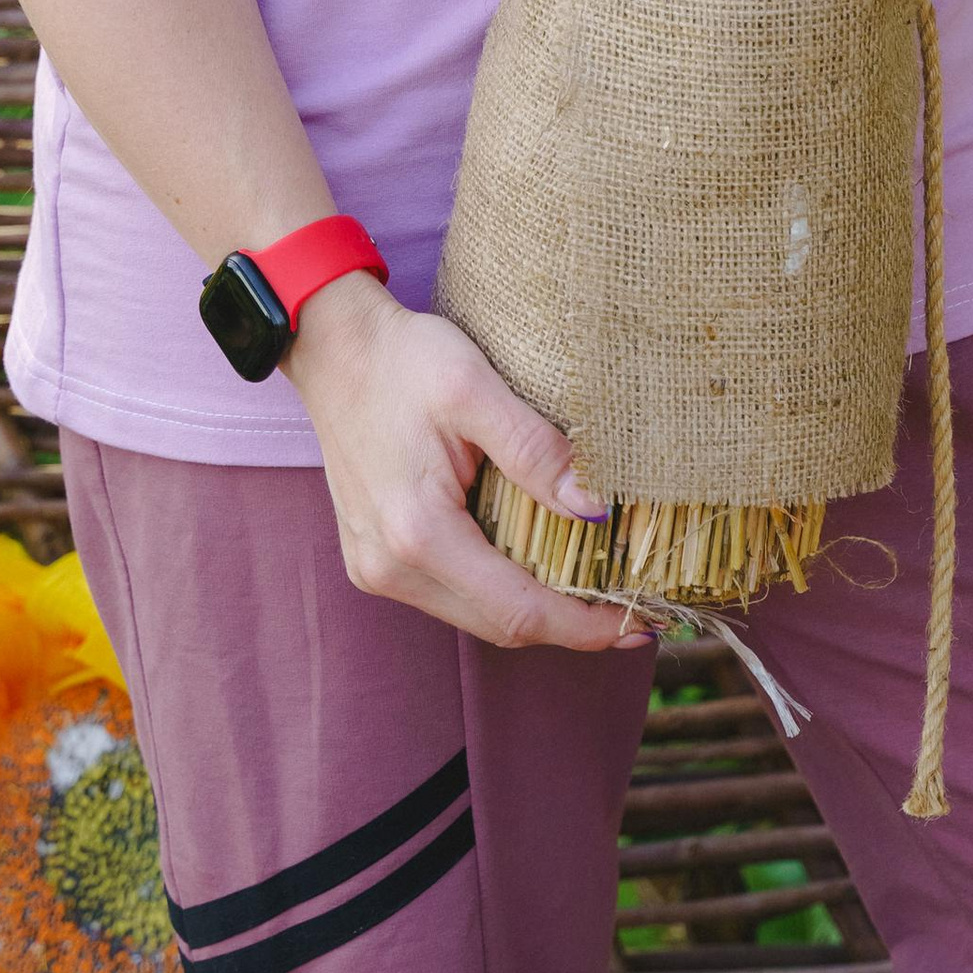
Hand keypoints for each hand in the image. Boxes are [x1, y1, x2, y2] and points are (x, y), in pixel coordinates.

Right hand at [287, 272, 649, 654]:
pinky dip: (500, 589)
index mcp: (417, 532)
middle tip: (632, 613)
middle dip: (568, 625)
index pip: (517, 610)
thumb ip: (535, 450)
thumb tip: (596, 510)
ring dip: (535, 609)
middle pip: (498, 626)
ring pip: (475, 615)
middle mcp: (390, 567)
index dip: (583, 626)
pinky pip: (451, 593)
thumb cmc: (402, 360)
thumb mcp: (474, 389)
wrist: (333, 347)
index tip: (639, 624)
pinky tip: (537, 565)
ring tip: (595, 589)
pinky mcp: (375, 557)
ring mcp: (376, 567)